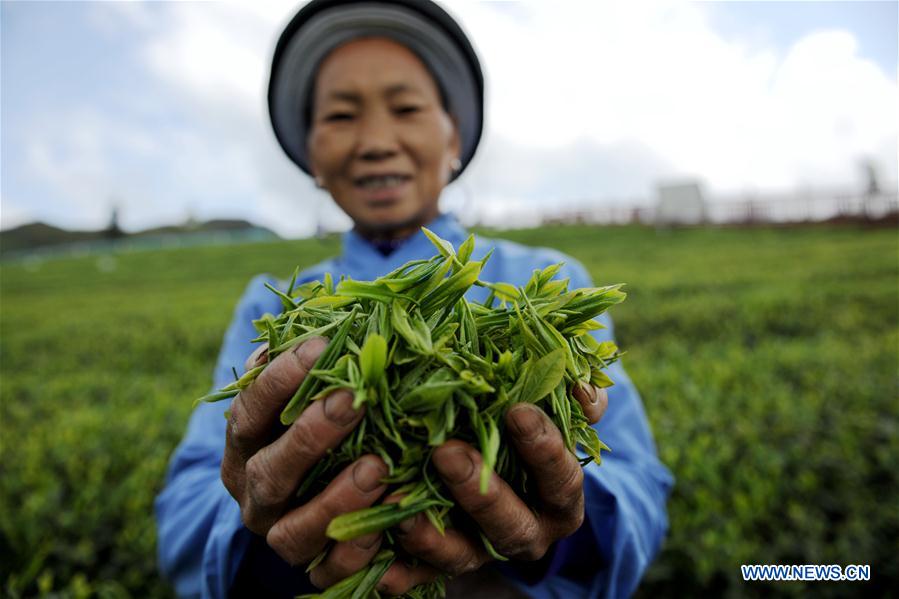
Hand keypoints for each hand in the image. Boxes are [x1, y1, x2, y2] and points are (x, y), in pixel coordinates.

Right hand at [220, 338, 389, 588]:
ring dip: (335, 498)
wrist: (318, 491)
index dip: (280, 381)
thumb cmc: (322, 417)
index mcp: (245, 443)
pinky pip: (329, 573)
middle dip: (309, 436)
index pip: (249, 411)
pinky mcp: (314, 568)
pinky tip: (389, 522)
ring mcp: (281, 533)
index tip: (321, 347)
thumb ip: (313, 356)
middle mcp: (254, 492)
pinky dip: (357, 552)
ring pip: (293, 531)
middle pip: (268, 471)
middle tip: (352, 402)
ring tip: (378, 467)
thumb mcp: (312, 386)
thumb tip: (335, 313)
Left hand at [376, 384, 608, 593]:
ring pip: (463, 556)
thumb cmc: (530, 427)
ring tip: (400, 510)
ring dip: (432, 536)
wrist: (504, 467)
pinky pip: (422, 574)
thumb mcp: (557, 408)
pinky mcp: (444, 562)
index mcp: (560, 499)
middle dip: (480, 491)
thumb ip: (577, 398)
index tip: (518, 411)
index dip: (543, 448)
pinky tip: (380, 567)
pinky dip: (400, 571)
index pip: (560, 477)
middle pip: (511, 524)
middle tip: (446, 452)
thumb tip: (581, 387)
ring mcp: (484, 550)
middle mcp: (527, 532)